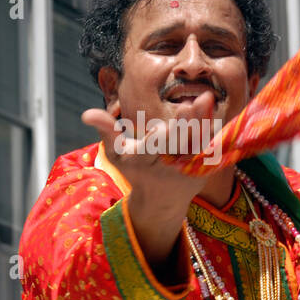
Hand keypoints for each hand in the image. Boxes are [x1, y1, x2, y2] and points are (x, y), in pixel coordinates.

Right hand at [81, 94, 218, 210]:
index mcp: (145, 161)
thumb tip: (86, 113)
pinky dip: (212, 131)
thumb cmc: (136, 171)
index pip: (153, 147)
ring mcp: (190, 169)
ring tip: (205, 99)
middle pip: (180, 142)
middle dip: (186, 124)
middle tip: (194, 102)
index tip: (166, 125)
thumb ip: (107, 132)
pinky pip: (211, 147)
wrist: (161, 201)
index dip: (161, 137)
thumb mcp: (117, 154)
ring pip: (199, 143)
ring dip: (203, 122)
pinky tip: (214, 112)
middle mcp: (170, 166)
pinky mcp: (206, 169)